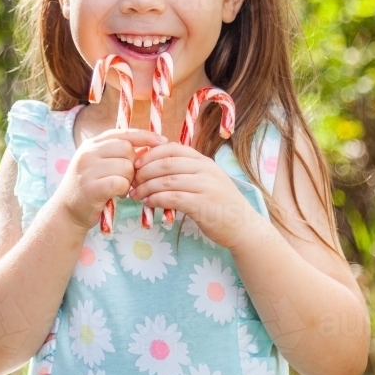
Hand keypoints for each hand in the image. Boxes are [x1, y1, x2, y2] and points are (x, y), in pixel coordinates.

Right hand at [55, 129, 166, 230]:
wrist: (66, 212)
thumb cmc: (89, 188)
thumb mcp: (99, 164)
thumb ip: (117, 154)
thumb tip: (149, 147)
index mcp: (91, 144)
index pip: (123, 133)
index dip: (145, 136)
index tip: (163, 141)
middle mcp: (88, 152)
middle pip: (127, 149)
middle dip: (134, 165)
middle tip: (128, 179)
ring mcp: (88, 169)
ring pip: (126, 167)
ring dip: (129, 181)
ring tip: (120, 188)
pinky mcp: (91, 187)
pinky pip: (121, 183)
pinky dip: (123, 190)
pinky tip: (116, 195)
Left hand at [129, 142, 255, 249]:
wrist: (242, 226)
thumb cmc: (219, 204)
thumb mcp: (206, 180)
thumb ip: (186, 171)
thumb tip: (153, 167)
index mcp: (203, 161)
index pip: (172, 148)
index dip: (150, 154)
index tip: (136, 163)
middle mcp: (205, 170)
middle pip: (166, 163)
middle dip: (143, 172)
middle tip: (131, 181)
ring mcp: (205, 186)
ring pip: (166, 181)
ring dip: (146, 187)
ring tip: (135, 195)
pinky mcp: (202, 204)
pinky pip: (172, 198)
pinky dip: (156, 200)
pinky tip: (148, 203)